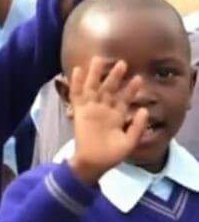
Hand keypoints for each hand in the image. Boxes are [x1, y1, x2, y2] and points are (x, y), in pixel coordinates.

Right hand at [67, 57, 147, 185]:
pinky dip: (76, 83)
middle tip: (123, 62)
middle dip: (115, 76)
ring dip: (96, 74)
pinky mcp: (79, 111)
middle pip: (109, 88)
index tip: (138, 78)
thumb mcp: (130, 142)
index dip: (131, 89)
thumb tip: (145, 110)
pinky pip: (77, 95)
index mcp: (117, 116)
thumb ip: (137, 126)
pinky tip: (78, 70)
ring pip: (93, 87)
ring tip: (99, 59)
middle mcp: (104, 109)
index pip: (125, 99)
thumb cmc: (112, 155)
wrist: (94, 163)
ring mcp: (91, 109)